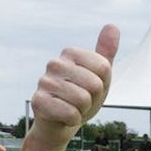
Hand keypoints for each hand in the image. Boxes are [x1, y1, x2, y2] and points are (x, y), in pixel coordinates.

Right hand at [30, 25, 119, 147]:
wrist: (60, 124)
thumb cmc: (81, 98)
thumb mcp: (99, 76)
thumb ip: (105, 53)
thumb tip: (112, 26)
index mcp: (70, 53)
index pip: (104, 68)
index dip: (103, 84)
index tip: (91, 89)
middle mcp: (55, 63)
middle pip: (95, 84)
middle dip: (93, 99)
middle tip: (82, 102)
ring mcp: (44, 81)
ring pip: (83, 100)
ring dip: (83, 111)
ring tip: (72, 108)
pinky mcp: (38, 101)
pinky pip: (71, 113)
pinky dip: (73, 120)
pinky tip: (63, 117)